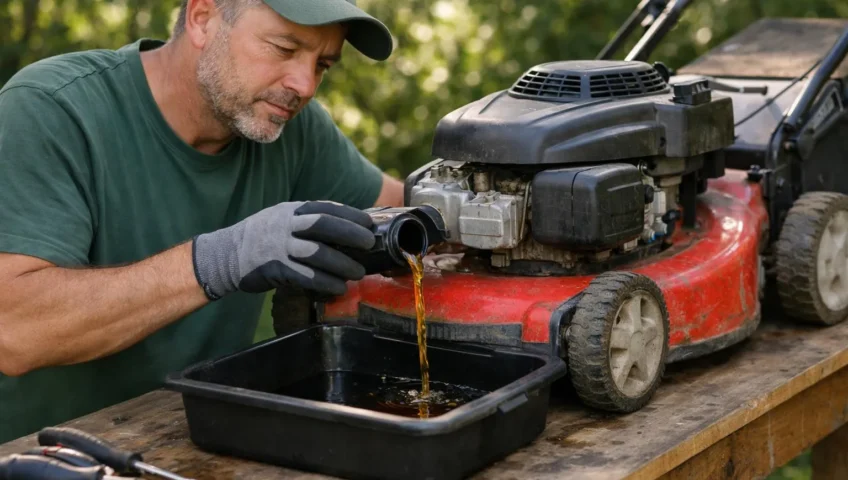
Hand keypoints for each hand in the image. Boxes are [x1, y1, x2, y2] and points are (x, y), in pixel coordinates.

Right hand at [192, 201, 374, 298]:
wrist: (226, 254)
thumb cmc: (263, 237)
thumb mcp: (282, 218)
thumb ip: (308, 221)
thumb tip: (346, 228)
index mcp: (291, 211)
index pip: (326, 208)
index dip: (350, 214)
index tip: (368, 222)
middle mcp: (286, 226)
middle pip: (323, 225)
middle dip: (350, 233)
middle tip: (369, 243)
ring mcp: (280, 247)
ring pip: (317, 253)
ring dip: (341, 263)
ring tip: (358, 272)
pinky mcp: (275, 270)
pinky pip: (305, 277)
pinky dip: (325, 283)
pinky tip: (338, 288)